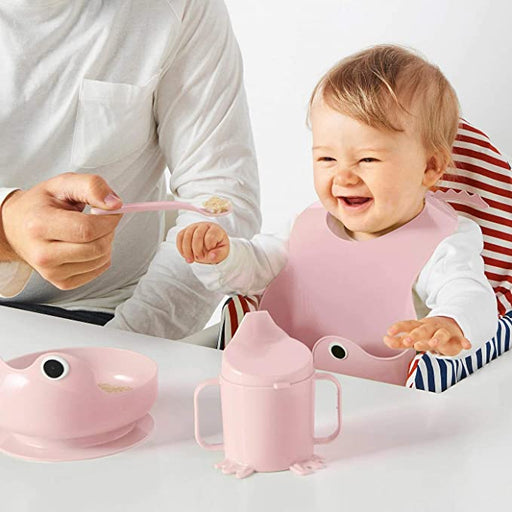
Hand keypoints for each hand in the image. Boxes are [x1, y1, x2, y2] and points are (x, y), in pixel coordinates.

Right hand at [0, 172, 122, 289]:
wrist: (17, 227)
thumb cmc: (41, 204)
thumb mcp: (63, 184)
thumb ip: (91, 186)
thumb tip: (115, 204)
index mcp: (39, 225)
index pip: (87, 229)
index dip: (109, 219)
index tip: (111, 210)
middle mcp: (42, 254)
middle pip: (97, 248)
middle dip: (109, 231)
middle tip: (101, 220)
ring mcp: (51, 272)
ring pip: (101, 260)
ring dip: (106, 243)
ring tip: (90, 231)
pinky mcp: (61, 282)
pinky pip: (98, 270)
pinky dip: (101, 256)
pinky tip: (87, 245)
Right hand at [176, 222, 228, 263]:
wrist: (211, 244)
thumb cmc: (217, 247)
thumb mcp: (223, 252)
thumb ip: (219, 254)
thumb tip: (211, 256)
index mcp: (216, 229)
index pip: (211, 235)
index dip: (209, 246)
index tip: (210, 254)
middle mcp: (204, 225)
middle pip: (198, 235)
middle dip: (197, 249)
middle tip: (200, 258)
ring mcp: (194, 226)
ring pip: (187, 235)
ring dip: (187, 250)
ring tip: (190, 260)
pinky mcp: (186, 230)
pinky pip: (180, 236)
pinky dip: (180, 247)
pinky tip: (185, 255)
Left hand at [383, 316, 471, 355]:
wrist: (450, 324)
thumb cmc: (427, 333)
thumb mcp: (413, 336)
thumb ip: (398, 340)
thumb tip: (385, 339)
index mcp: (419, 326)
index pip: (407, 325)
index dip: (398, 328)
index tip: (389, 332)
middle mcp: (431, 327)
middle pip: (423, 330)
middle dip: (415, 335)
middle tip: (408, 341)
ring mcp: (444, 331)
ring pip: (441, 334)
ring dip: (437, 338)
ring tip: (433, 344)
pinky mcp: (457, 338)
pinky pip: (461, 339)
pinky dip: (464, 342)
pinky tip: (467, 346)